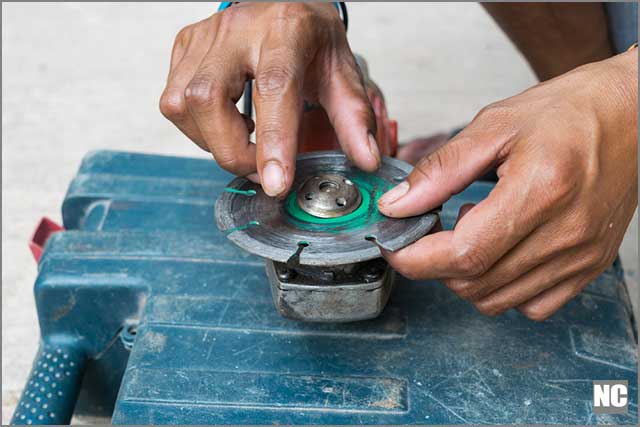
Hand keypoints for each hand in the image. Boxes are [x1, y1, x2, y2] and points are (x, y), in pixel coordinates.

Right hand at [160, 2, 379, 196]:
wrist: (283, 2)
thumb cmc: (310, 38)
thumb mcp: (341, 73)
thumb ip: (354, 118)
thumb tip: (365, 160)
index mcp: (286, 32)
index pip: (273, 88)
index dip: (273, 141)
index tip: (276, 183)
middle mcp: (237, 30)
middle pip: (209, 99)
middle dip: (231, 150)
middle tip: (260, 168)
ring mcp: (204, 37)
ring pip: (181, 104)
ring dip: (211, 141)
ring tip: (245, 141)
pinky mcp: (184, 47)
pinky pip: (173, 102)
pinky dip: (197, 128)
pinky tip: (224, 124)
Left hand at [378, 50, 637, 320]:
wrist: (631, 116)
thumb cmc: (567, 112)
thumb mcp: (494, 126)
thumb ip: (441, 170)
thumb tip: (398, 206)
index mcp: (540, 190)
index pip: (464, 254)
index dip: (416, 258)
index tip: (392, 244)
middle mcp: (566, 233)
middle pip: (475, 282)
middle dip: (433, 264)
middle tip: (429, 228)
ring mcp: (582, 256)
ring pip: (497, 300)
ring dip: (465, 276)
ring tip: (470, 231)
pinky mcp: (590, 267)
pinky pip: (532, 306)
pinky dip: (502, 288)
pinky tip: (501, 251)